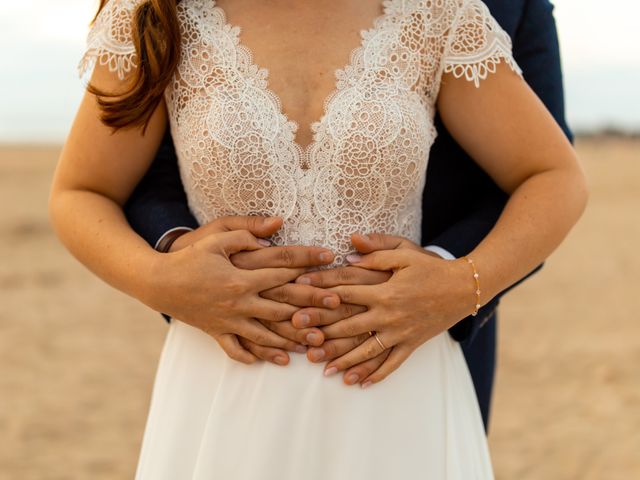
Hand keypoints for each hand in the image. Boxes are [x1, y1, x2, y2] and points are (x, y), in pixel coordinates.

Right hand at [158, 215, 340, 364]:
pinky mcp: (217, 331)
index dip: (307, 260)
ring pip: (266, 334)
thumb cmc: (188, 257)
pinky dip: (255, 356)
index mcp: (241, 278)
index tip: (328, 256)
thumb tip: (277, 225)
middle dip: (312, 305)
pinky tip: (273, 361)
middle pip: (283, 306)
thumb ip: (246, 231)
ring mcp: (229, 320)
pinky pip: (237, 349)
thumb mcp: (215, 237)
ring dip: (291, 339)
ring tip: (313, 343)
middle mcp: (239, 302)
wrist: (157, 282)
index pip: (282, 268)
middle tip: (336, 305)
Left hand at [309, 233, 473, 386]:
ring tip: (323, 370)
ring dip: (345, 361)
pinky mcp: (412, 344)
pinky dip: (377, 375)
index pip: (344, 292)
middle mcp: (389, 315)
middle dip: (323, 332)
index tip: (299, 294)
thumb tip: (350, 248)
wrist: (465, 288)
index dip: (320, 291)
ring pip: (367, 351)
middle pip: (349, 325)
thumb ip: (377, 251)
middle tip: (299, 340)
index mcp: (384, 291)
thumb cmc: (431, 268)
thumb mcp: (405, 252)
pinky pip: (392, 363)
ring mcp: (400, 332)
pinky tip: (360, 384)